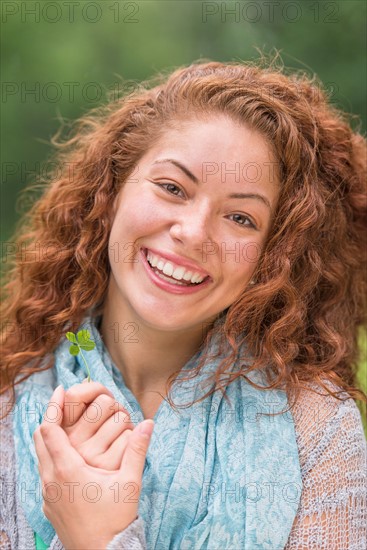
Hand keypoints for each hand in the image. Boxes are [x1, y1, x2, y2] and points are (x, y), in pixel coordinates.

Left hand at [33, 385, 153, 549]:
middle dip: (49, 416)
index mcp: (68, 469)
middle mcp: (51, 479)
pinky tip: (66, 453)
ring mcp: (47, 493)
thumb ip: (137, 450)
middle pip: (39, 438)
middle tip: (61, 401)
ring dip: (49, 436)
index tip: (62, 390)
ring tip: (64, 423)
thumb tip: (148, 423)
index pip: (50, 429)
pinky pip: (43, 471)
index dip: (54, 407)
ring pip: (39, 456)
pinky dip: (50, 454)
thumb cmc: (116, 519)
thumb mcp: (129, 483)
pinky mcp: (48, 504)